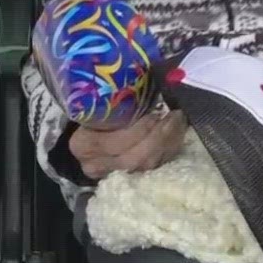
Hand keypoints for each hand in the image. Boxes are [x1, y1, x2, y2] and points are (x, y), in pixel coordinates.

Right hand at [68, 110, 186, 179]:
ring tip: (179, 122)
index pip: (115, 143)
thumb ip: (113, 101)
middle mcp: (96, 165)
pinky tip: (177, 133)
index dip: (139, 130)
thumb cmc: (91, 113)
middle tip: (174, 116)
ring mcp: (114, 175)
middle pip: (134, 158)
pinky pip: (156, 167)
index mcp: (83, 145)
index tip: (155, 113)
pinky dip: (170, 150)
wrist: (86, 137)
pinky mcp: (132, 177)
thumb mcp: (95, 105)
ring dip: (169, 143)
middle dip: (159, 137)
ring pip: (147, 165)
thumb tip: (144, 84)